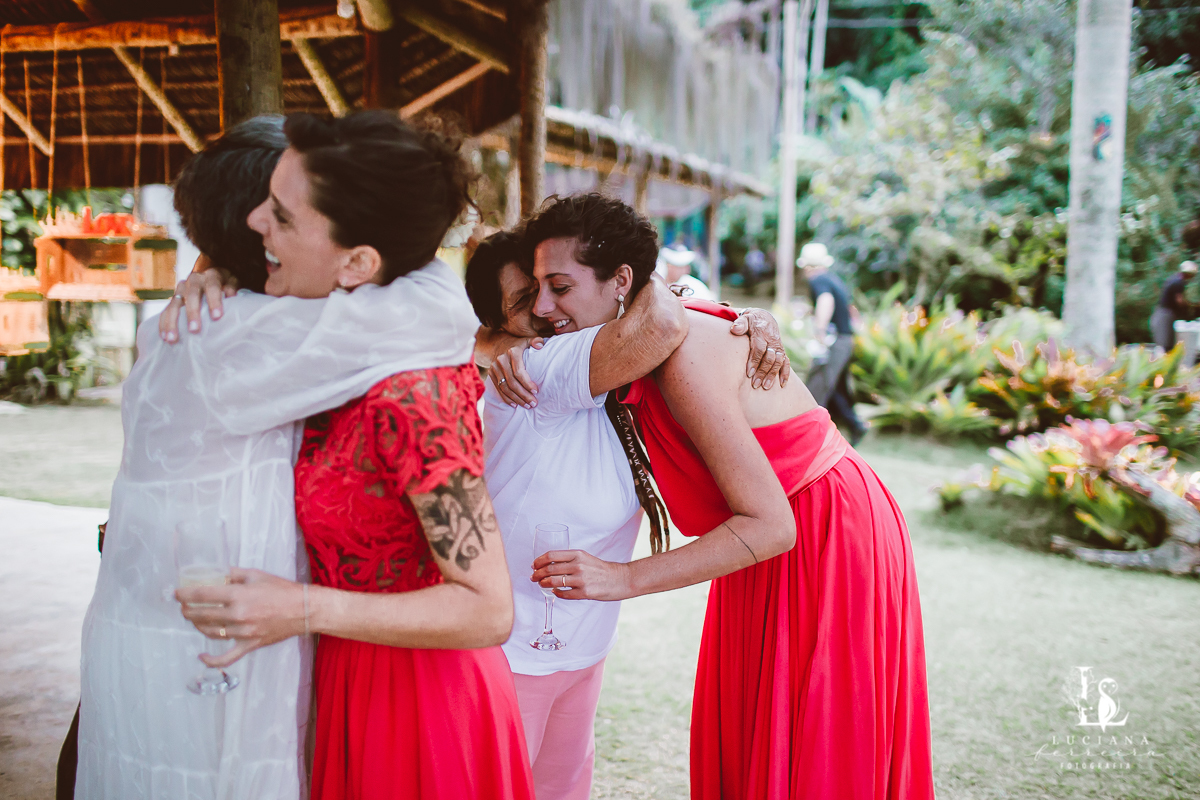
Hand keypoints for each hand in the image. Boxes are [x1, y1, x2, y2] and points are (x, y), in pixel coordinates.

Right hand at [158, 256, 237, 343]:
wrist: (210, 277)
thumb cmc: (225, 285)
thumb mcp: (232, 283)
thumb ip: (231, 288)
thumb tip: (231, 296)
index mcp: (210, 276)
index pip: (212, 287)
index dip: (214, 301)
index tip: (217, 317)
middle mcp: (194, 280)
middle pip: (191, 295)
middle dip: (192, 313)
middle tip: (194, 330)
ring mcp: (181, 289)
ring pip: (174, 304)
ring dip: (172, 322)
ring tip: (173, 339)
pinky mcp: (174, 299)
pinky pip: (165, 311)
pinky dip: (164, 324)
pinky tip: (164, 337)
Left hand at [176, 568, 305, 667]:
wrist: (304, 609)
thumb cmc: (283, 590)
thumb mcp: (256, 575)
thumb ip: (233, 574)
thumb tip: (217, 573)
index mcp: (238, 595)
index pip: (202, 595)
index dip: (185, 594)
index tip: (177, 593)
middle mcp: (238, 615)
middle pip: (202, 615)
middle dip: (187, 610)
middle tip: (183, 605)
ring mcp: (243, 632)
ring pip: (210, 632)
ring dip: (197, 625)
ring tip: (193, 618)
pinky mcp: (249, 644)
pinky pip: (227, 657)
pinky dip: (212, 660)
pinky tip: (201, 657)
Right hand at [489, 338, 543, 407]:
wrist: (498, 342)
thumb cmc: (518, 344)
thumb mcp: (527, 339)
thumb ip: (535, 340)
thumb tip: (540, 345)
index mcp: (512, 352)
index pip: (519, 372)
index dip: (527, 383)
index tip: (536, 391)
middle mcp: (501, 360)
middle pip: (512, 382)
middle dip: (524, 395)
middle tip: (534, 403)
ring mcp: (494, 367)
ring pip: (505, 388)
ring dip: (516, 399)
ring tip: (527, 406)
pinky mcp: (490, 373)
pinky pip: (499, 389)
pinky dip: (507, 398)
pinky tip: (515, 405)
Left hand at [530, 549, 633, 601]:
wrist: (619, 579)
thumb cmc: (600, 568)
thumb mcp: (585, 557)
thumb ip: (569, 559)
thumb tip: (549, 564)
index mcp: (577, 554)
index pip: (551, 555)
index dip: (539, 560)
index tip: (534, 565)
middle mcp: (578, 565)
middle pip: (550, 569)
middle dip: (538, 574)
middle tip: (533, 577)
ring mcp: (581, 580)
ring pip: (554, 582)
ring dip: (544, 584)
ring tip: (541, 584)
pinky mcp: (584, 593)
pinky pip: (563, 594)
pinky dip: (556, 593)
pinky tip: (555, 591)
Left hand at [730, 308, 790, 388]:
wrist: (764, 319)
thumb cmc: (751, 321)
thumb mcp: (745, 319)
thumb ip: (740, 324)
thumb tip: (734, 329)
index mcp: (762, 334)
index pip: (759, 349)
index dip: (755, 361)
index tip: (749, 373)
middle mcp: (772, 341)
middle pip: (769, 358)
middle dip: (762, 372)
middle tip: (755, 384)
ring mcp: (778, 347)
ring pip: (778, 362)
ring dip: (772, 375)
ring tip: (765, 387)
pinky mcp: (781, 351)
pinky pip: (786, 362)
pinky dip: (785, 373)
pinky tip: (782, 384)